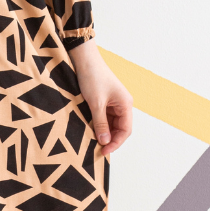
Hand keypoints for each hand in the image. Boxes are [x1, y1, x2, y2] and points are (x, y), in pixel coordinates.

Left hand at [70, 40, 132, 156]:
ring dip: (104, 133)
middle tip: (97, 149)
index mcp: (125, 104)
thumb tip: (104, 141)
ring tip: (93, 142)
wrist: (84, 60)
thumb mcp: (96, 103)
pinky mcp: (105, 101)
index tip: (104, 150)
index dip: (116, 142)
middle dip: (110, 139)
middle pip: (120, 128)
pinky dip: (99, 125)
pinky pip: (104, 118)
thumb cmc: (92, 78)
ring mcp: (114, 103)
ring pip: (112, 124)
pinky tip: (91, 131)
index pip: (126, 130)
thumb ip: (101, 123)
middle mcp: (122, 105)